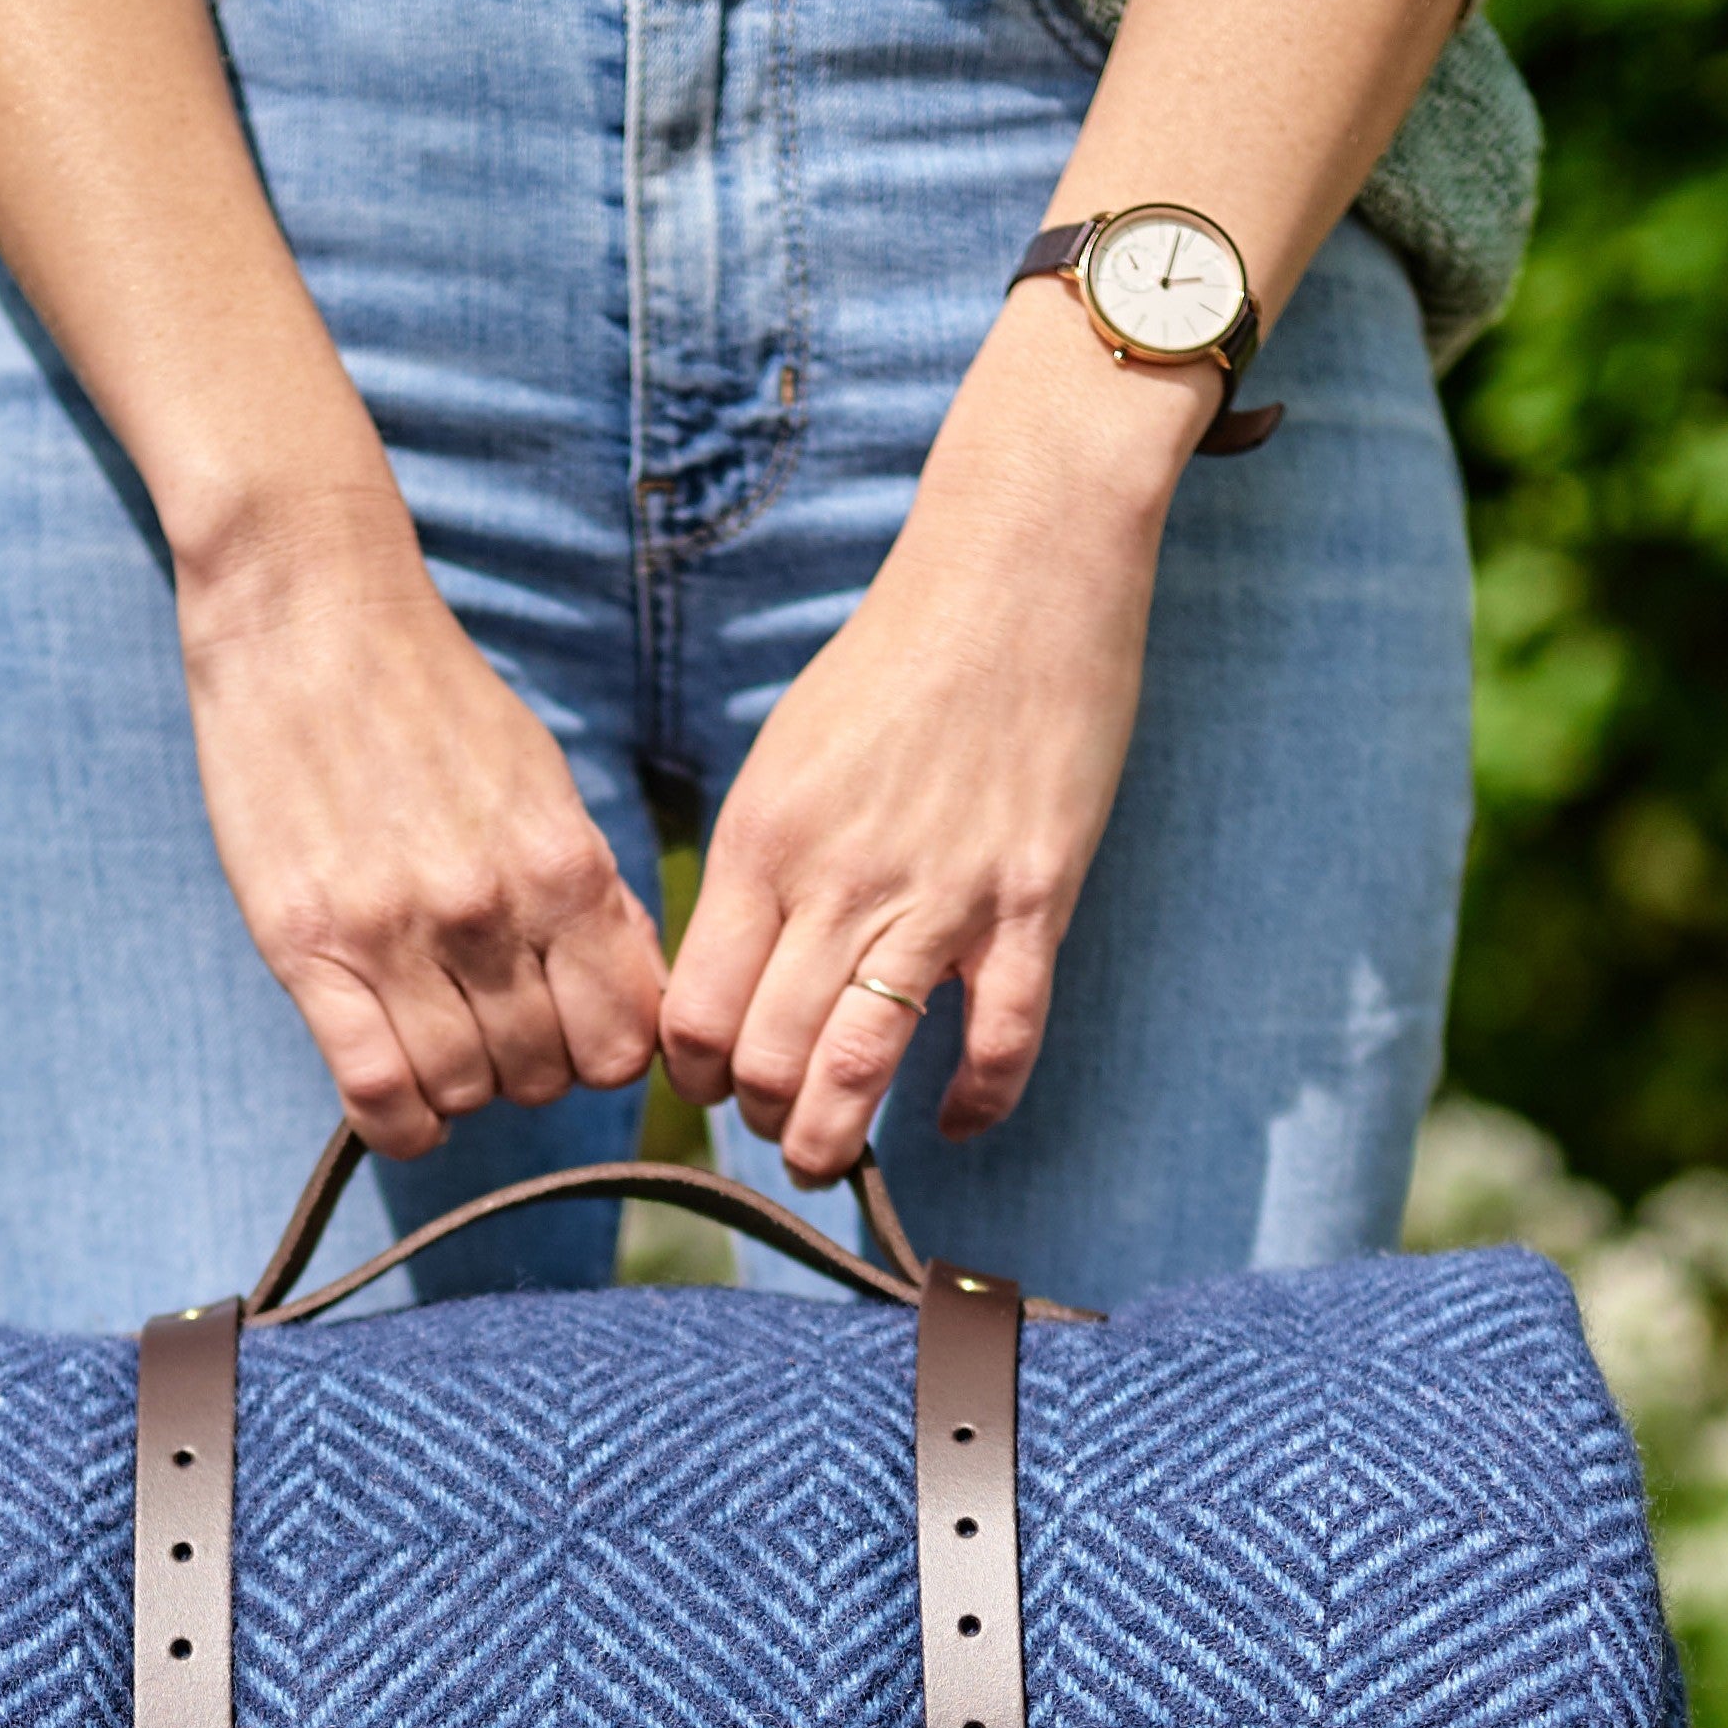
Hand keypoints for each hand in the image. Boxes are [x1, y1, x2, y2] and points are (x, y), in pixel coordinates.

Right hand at [175, 490, 664, 1158]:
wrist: (310, 617)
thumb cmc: (430, 701)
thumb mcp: (542, 784)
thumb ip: (588, 892)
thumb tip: (633, 991)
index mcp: (564, 867)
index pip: (624, 1038)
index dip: (602, 1053)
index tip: (570, 1032)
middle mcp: (489, 909)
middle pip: (543, 1076)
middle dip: (528, 1069)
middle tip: (491, 1025)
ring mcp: (395, 933)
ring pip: (464, 1091)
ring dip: (459, 1087)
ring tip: (436, 1037)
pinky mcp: (307, 946)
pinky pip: (377, 1090)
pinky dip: (400, 1120)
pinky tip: (401, 1100)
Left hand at [660, 308, 1211, 1181]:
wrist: (1015, 573)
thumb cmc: (894, 665)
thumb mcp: (785, 762)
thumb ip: (758, 871)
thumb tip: (737, 971)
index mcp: (762, 845)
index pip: (695, 1013)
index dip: (696, 1072)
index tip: (718, 1078)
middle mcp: (838, 882)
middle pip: (766, 1058)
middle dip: (762, 1115)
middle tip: (778, 1121)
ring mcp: (939, 898)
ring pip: (860, 1068)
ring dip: (835, 1137)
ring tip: (831, 1153)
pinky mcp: (1032, 901)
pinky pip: (1001, 1041)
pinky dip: (975, 1103)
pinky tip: (954, 1120)